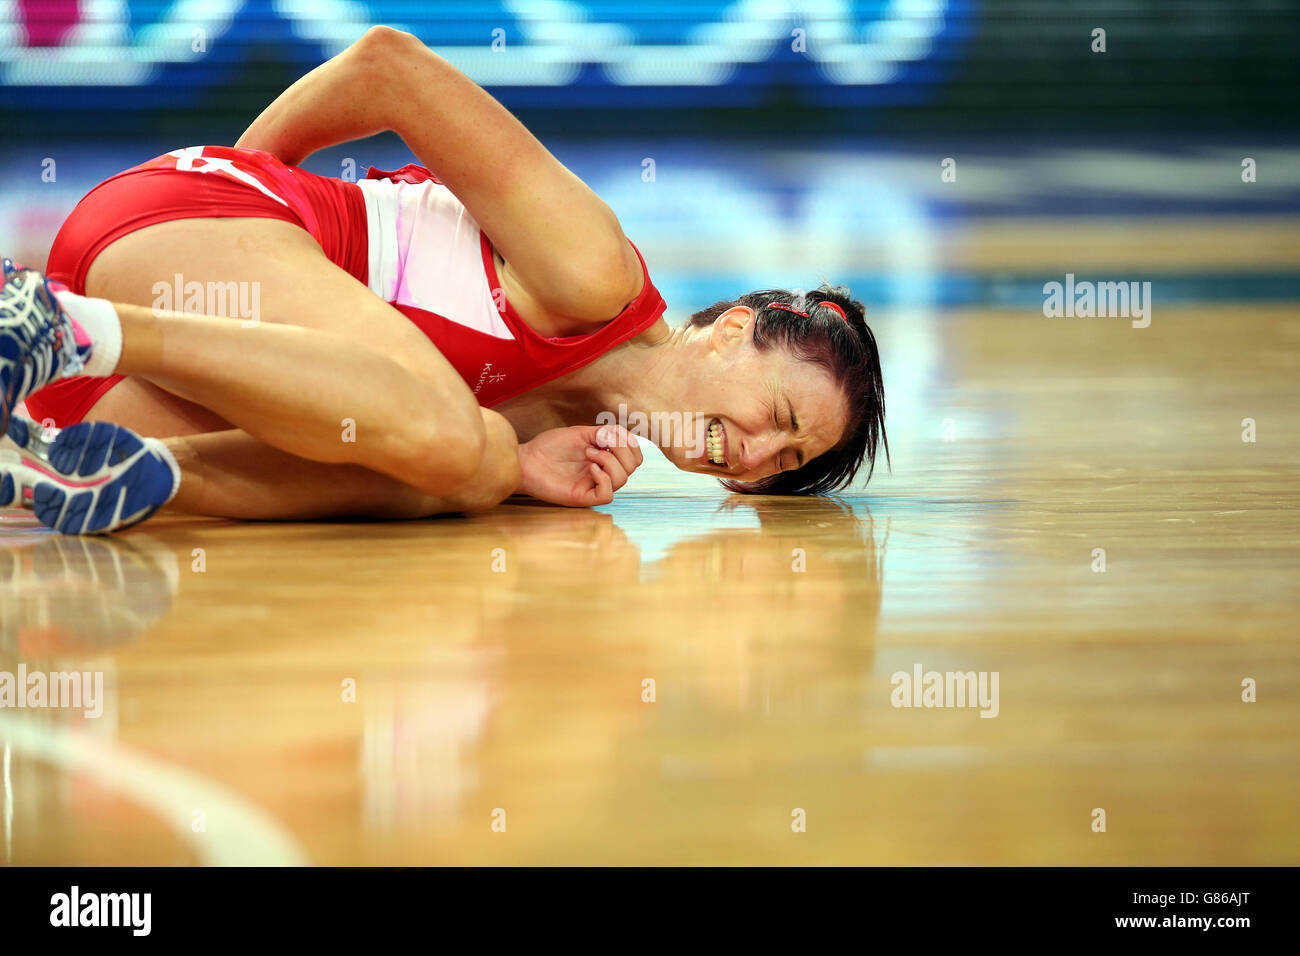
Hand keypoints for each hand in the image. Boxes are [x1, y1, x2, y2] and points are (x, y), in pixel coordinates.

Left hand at [516, 425, 643, 506]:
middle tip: (597, 444)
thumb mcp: (580, 433)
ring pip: (622, 479)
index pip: (634, 456)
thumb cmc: (550, 446)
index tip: (609, 434)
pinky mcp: (584, 497)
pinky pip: (608, 494)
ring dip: (609, 461)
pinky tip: (590, 469)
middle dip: (621, 450)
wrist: (527, 459)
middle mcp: (603, 472)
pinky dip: (603, 478)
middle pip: (632, 467)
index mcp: (605, 457)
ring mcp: (594, 485)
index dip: (630, 443)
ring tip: (588, 454)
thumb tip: (622, 437)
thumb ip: (604, 434)